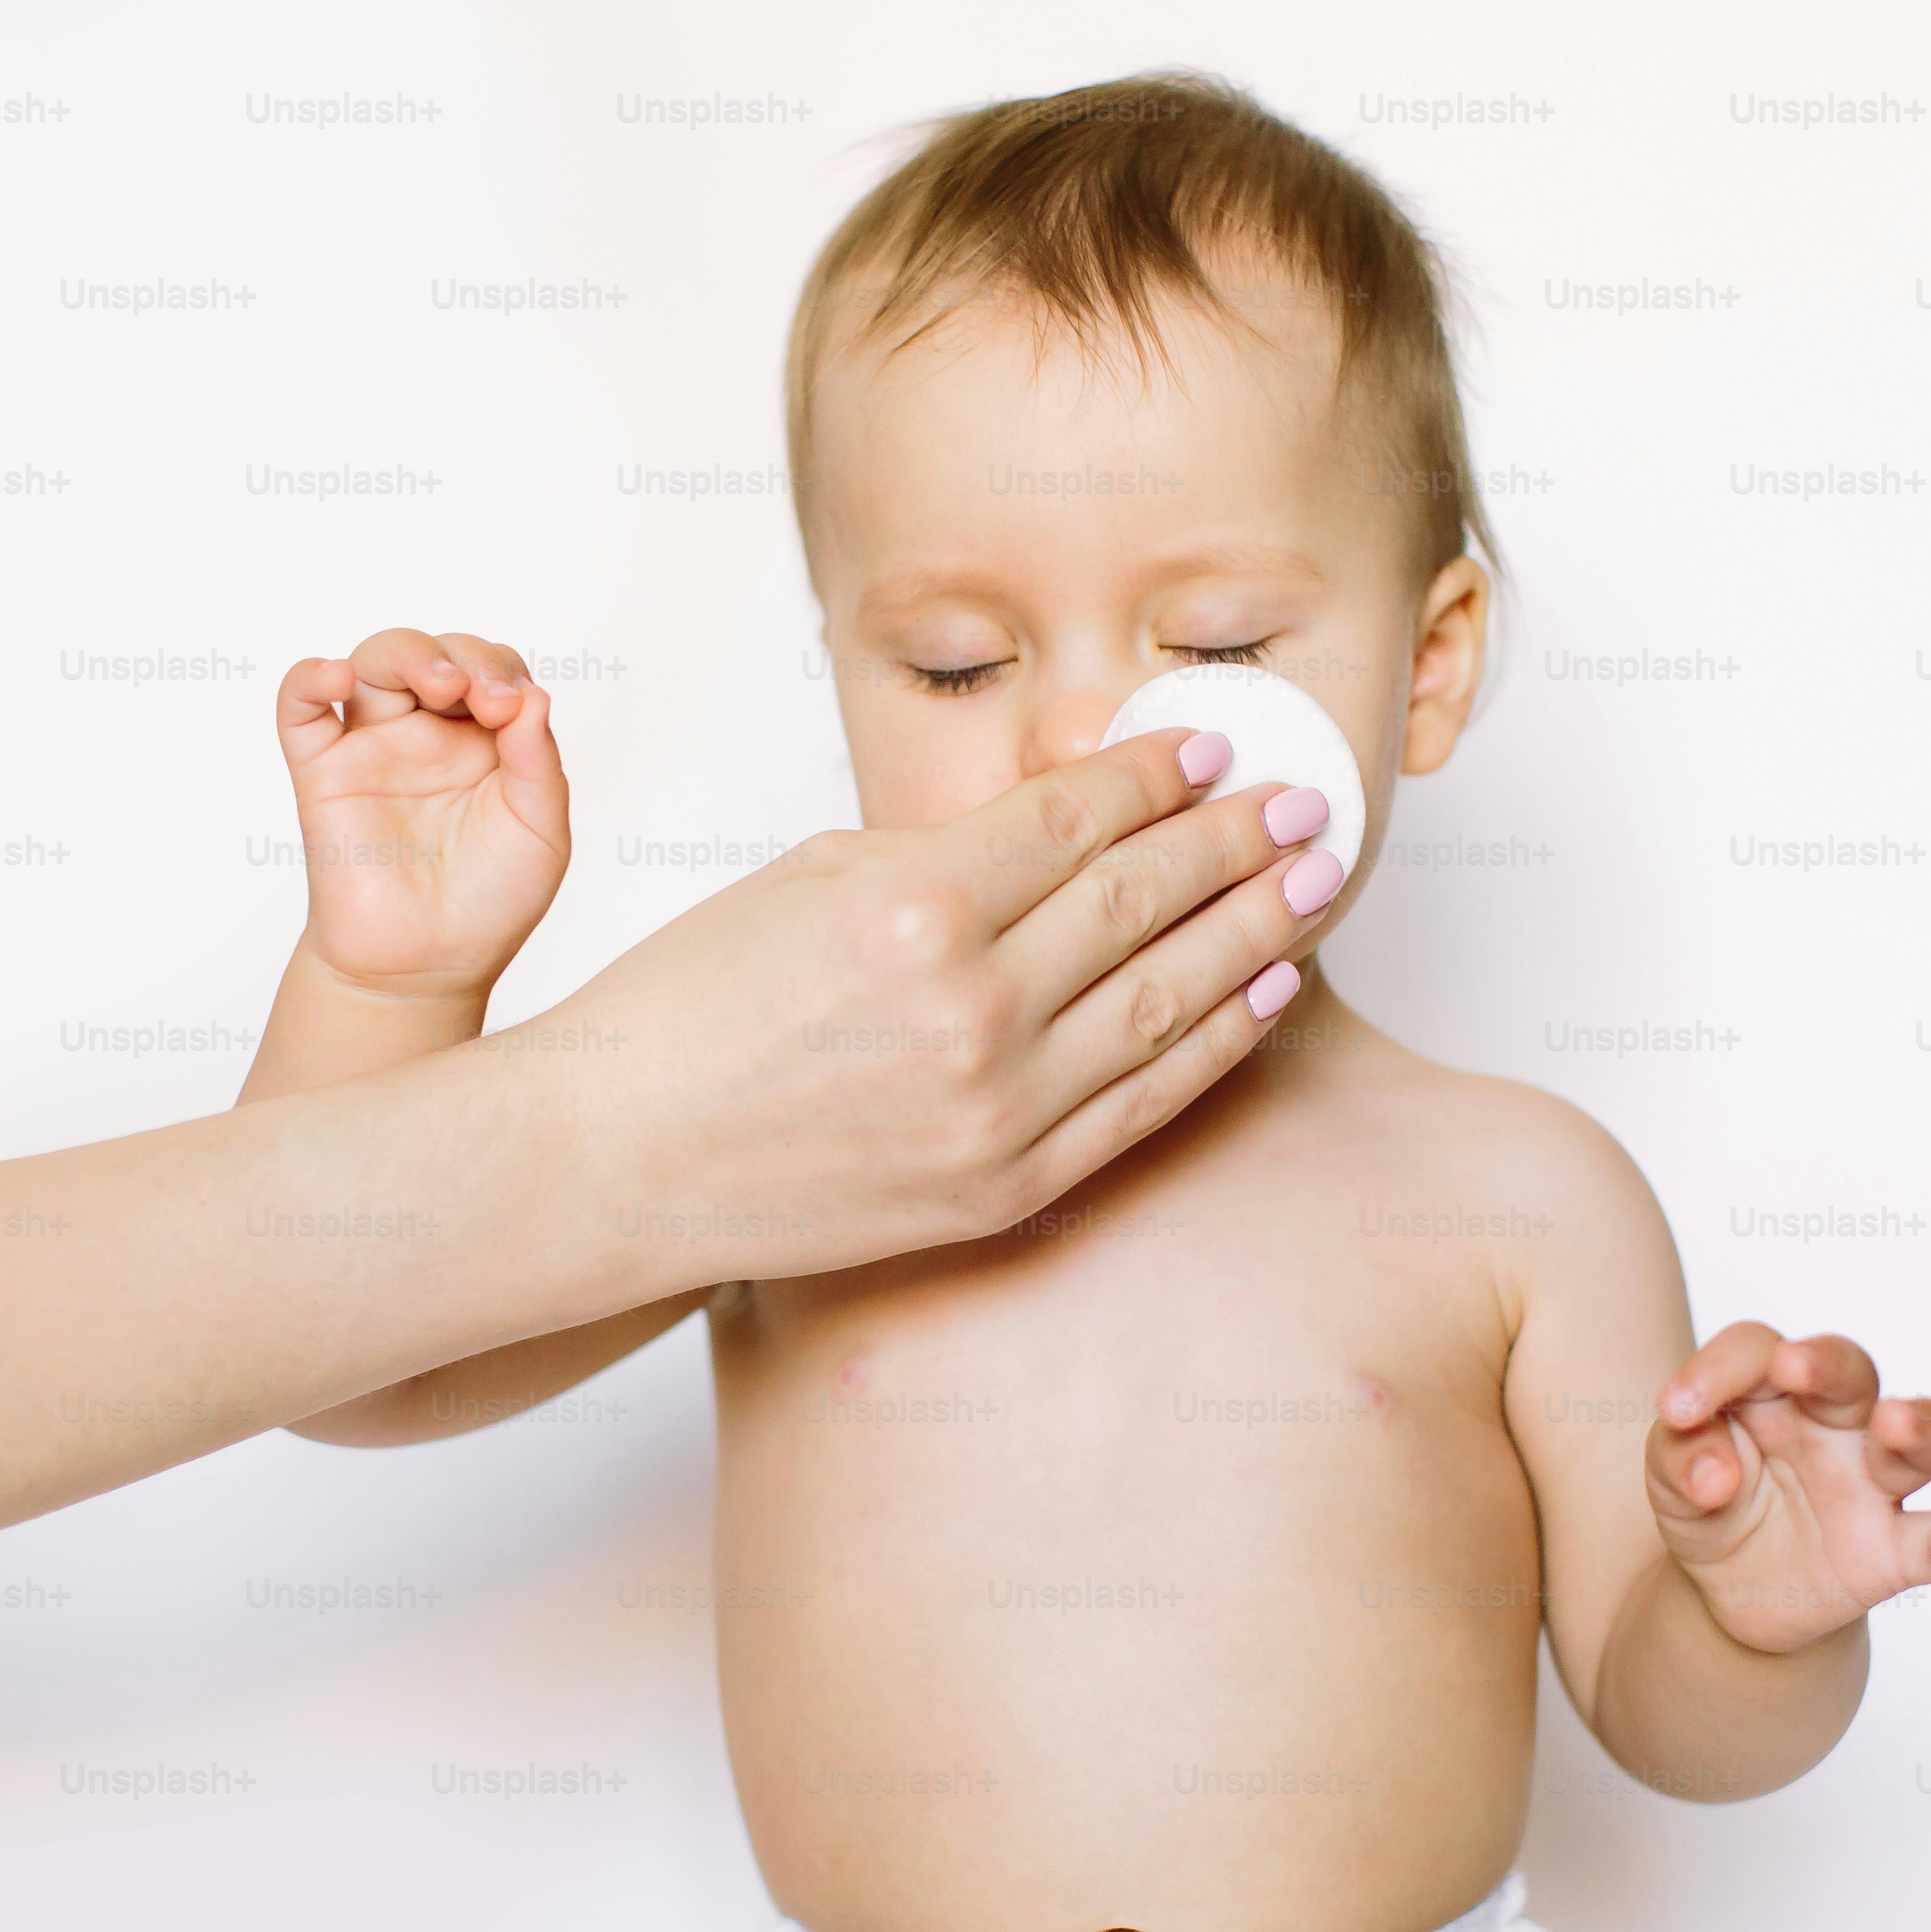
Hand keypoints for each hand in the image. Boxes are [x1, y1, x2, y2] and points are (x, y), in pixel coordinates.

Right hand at [275, 628, 569, 1003]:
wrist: (426, 968)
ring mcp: (373, 748)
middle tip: (479, 697)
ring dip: (406, 655)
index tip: (512, 711)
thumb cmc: (488, 903)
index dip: (503, 673)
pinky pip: (300, 710)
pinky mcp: (324, 773)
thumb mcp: (539, 832)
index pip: (492, 670)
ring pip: (373, 663)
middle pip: (434, 654)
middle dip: (462, 657)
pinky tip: (336, 676)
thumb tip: (532, 696)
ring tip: (438, 685)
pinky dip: (309, 679)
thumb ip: (538, 763)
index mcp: (484, 741)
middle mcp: (428, 734)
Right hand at [537, 728, 1326, 1280]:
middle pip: (1145, 899)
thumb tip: (1064, 830)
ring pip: (1168, 998)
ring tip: (1318, 876)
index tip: (1212, 746)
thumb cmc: (687, 1011)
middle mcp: (972, 1006)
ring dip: (1256, 928)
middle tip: (1306, 797)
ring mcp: (996, 1107)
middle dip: (1239, 838)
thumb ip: (944, 856)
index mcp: (915, 905)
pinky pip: (1145, 1103)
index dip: (1159, 776)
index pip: (1079, 820)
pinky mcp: (1002, 1185)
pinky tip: (1267, 987)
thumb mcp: (809, 881)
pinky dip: (1218, 1041)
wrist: (612, 1163)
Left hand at [1645, 1323, 1930, 1652]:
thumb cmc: (1707, 1505)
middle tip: (1793, 1364)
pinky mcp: (1894, 1551)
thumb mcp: (1670, 1479)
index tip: (1675, 1412)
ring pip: (1921, 1437)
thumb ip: (1678, 1460)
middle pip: (1850, 1371)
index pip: (1757, 1351)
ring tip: (1895, 1422)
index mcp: (1773, 1391)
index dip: (1718, 1370)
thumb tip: (1713, 1475)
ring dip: (1916, 1424)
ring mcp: (1873, 1484)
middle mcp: (1835, 1424)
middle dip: (1827, 1362)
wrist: (1728, 1594)